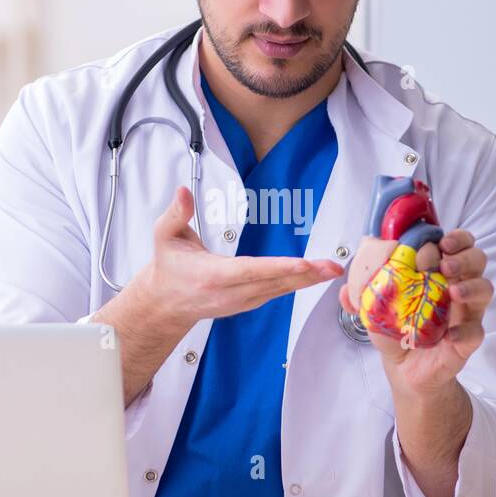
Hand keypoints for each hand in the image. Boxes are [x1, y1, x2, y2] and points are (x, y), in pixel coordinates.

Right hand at [132, 186, 343, 329]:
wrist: (166, 302)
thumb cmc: (169, 268)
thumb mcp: (164, 237)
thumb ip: (175, 214)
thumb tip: (182, 192)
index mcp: (211, 276)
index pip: (249, 271)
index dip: (278, 267)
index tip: (302, 263)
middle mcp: (229, 293)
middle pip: (272, 283)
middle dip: (305, 274)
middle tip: (332, 267)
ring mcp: (240, 302)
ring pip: (279, 290)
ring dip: (308, 280)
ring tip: (332, 269)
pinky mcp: (249, 303)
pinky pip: (277, 293)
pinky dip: (298, 284)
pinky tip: (315, 275)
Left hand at [339, 228, 492, 396]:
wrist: (403, 368)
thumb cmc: (395, 328)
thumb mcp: (375, 308)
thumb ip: (362, 295)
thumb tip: (344, 288)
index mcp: (437, 271)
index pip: (456, 244)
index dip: (454, 239)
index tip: (440, 242)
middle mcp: (457, 285)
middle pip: (477, 259)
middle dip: (465, 256)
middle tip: (445, 265)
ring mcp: (466, 312)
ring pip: (485, 289)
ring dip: (471, 286)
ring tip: (453, 292)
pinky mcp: (468, 338)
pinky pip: (476, 330)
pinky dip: (465, 331)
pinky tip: (450, 335)